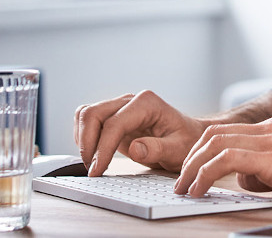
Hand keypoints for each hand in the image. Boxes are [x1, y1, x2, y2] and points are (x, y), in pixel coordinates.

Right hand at [74, 90, 206, 175]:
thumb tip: (134, 148)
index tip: (97, 170)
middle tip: (92, 170)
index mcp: (147, 103)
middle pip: (92, 114)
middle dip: (87, 143)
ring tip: (92, 164)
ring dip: (83, 140)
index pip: (114, 123)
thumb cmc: (186, 142)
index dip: (102, 148)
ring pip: (86, 115)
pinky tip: (94, 156)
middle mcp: (130, 101)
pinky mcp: (113, 118)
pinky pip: (88, 122)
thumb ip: (157, 149)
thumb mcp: (178, 150)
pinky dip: (84, 138)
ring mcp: (120, 107)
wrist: (189, 138)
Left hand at [173, 116, 271, 207]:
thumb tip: (250, 180)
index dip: (205, 151)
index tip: (194, 171)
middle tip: (182, 181)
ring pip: (214, 143)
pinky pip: (226, 159)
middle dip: (192, 158)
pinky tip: (199, 191)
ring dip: (192, 167)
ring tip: (184, 189)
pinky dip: (204, 174)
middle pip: (215, 134)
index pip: (229, 132)